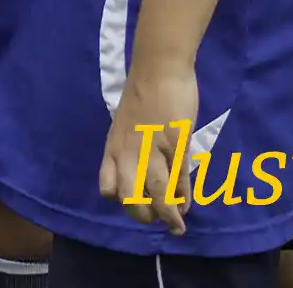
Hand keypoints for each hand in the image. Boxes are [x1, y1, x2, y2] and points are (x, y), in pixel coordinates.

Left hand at [99, 62, 197, 233]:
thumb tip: (143, 174)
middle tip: (155, 220)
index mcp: (113, 146)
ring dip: (167, 213)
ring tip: (176, 226)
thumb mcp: (125, 124)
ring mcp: (152, 146)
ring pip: (156, 190)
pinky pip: (178, 175)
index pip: (107, 185)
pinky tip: (186, 204)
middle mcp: (129, 150)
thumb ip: (130, 149)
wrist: (159, 66)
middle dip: (142, 215)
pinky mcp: (175, 140)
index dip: (118, 200)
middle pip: (129, 195)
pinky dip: (183, 195)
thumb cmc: (143, 94)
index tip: (133, 203)